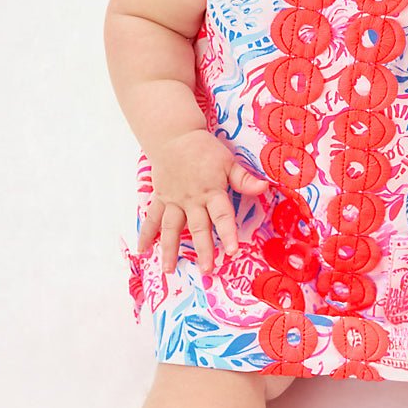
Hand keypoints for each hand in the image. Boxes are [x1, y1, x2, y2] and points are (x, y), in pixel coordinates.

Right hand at [137, 129, 269, 274]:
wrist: (174, 136)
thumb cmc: (205, 149)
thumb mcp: (228, 161)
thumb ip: (244, 179)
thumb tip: (265, 187)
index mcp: (211, 191)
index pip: (222, 215)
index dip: (227, 233)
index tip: (232, 251)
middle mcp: (192, 199)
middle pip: (198, 227)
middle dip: (203, 250)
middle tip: (207, 270)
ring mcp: (173, 200)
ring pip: (171, 228)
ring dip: (169, 249)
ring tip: (168, 270)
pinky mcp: (160, 198)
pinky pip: (152, 218)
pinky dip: (146, 234)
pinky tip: (142, 249)